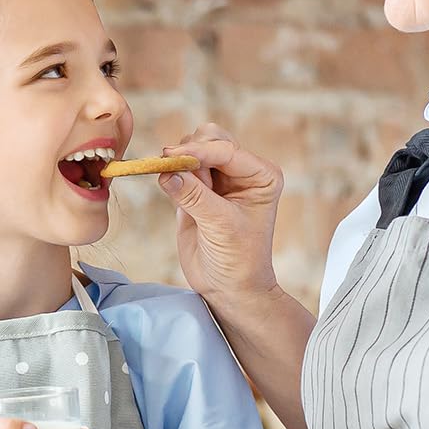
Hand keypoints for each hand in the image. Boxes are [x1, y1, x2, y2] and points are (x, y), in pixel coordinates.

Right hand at [158, 124, 283, 302]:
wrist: (228, 288)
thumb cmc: (238, 260)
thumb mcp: (220, 226)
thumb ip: (194, 196)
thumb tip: (167, 171)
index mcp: (261, 175)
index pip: (226, 149)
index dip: (198, 150)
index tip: (171, 156)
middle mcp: (242, 172)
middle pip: (210, 139)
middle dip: (190, 153)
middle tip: (175, 175)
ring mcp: (218, 179)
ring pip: (192, 150)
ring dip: (179, 164)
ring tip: (182, 195)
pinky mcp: (196, 190)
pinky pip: (179, 169)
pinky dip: (170, 174)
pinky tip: (170, 188)